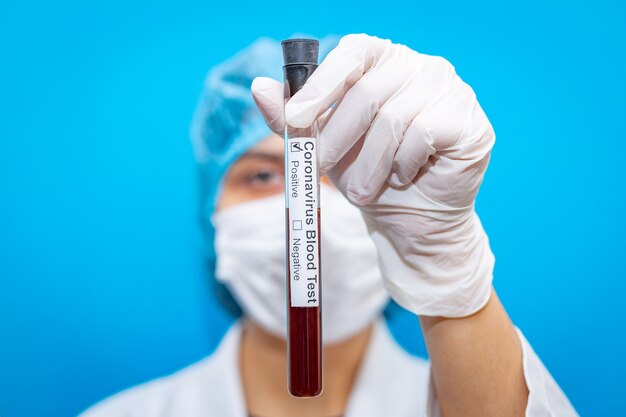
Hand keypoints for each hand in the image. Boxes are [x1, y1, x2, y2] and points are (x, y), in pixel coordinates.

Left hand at [252, 34, 494, 317]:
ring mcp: (450, 89)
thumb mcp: (324, 146)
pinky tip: (401, 178)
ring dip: (370, 163)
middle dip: (338, 137)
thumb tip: (258, 87)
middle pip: (369, 91)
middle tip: (324, 168)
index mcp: (384, 61)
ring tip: (364, 187)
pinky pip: (424, 135)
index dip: (321, 84)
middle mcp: (420, 66)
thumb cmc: (368, 175)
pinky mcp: (468, 120)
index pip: (353, 51)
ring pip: (394, 119)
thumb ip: (293, 118)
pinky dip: (402, 166)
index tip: (295, 119)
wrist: (409, 219)